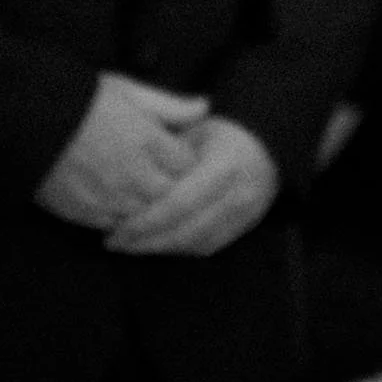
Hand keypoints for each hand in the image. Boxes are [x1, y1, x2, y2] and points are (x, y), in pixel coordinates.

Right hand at [35, 75, 208, 228]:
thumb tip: (205, 107)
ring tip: (141, 189)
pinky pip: (118, 226)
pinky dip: (124, 219)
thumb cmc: (81, 101)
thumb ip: (170, 105)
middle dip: (173, 185)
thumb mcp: (129, 91)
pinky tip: (119, 203)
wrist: (26, 121)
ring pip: (148, 215)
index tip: (179, 154)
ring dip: (149, 204)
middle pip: (173, 194)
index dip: (186, 160)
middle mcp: (134, 174)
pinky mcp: (86, 213)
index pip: (189, 165)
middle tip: (164, 175)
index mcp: (148, 141)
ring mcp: (110, 198)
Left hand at [105, 115, 278, 256]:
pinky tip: (157, 244)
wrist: (267, 147)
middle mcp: (238, 195)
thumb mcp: (195, 131)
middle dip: (146, 241)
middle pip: (184, 230)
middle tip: (114, 242)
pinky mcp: (245, 228)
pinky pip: (207, 247)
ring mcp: (245, 215)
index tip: (116, 227)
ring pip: (194, 243)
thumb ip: (167, 156)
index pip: (178, 204)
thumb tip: (131, 182)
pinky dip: (178, 249)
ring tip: (129, 246)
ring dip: (159, 248)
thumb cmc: (222, 135)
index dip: (144, 221)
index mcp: (224, 167)